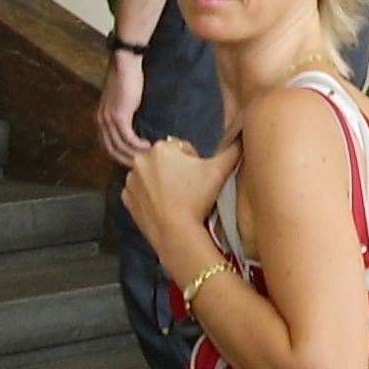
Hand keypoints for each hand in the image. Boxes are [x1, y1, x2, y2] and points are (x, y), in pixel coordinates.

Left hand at [96, 52, 149, 166]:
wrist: (125, 65)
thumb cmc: (126, 79)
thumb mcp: (121, 101)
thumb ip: (123, 114)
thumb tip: (134, 126)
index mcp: (100, 119)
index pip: (106, 145)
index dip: (118, 156)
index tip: (132, 160)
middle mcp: (101, 122)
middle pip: (111, 150)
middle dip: (125, 160)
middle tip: (140, 165)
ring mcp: (109, 120)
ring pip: (120, 146)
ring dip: (134, 154)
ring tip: (147, 157)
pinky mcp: (119, 117)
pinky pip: (128, 138)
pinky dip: (138, 145)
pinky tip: (148, 146)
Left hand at [121, 135, 240, 253]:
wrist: (176, 233)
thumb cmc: (197, 199)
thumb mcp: (219, 171)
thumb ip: (233, 149)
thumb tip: (243, 135)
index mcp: (161, 148)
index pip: (181, 148)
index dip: (193, 162)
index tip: (198, 178)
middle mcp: (140, 159)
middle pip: (164, 160)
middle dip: (175, 170)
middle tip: (188, 189)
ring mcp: (130, 180)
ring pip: (150, 175)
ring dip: (161, 182)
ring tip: (176, 198)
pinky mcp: (125, 199)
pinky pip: (140, 192)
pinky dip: (149, 196)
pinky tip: (162, 206)